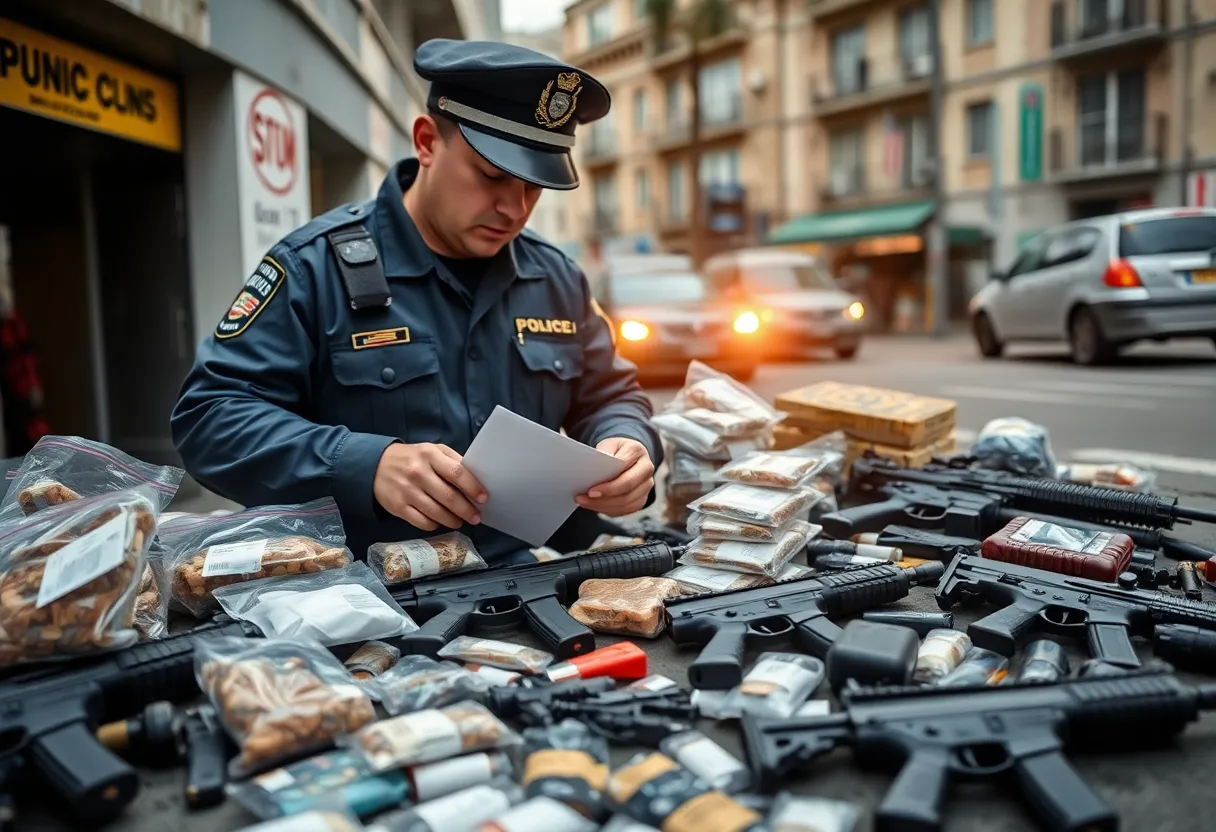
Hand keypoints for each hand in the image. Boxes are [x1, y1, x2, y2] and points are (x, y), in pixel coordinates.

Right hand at [373, 442, 487, 531]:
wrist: (375, 465)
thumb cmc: (413, 458)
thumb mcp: (432, 451)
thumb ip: (453, 461)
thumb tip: (477, 478)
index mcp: (430, 455)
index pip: (457, 473)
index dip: (473, 487)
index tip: (483, 498)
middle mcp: (418, 473)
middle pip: (448, 497)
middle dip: (466, 510)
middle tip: (476, 517)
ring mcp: (407, 491)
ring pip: (436, 513)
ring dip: (453, 520)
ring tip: (460, 521)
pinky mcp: (398, 507)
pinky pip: (422, 522)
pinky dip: (435, 524)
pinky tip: (439, 521)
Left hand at [576, 437, 654, 516]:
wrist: (628, 457)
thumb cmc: (616, 451)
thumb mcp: (609, 444)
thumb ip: (605, 452)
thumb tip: (597, 465)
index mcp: (638, 451)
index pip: (624, 468)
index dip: (609, 482)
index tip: (591, 489)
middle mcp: (646, 469)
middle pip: (627, 487)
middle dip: (605, 495)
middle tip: (585, 498)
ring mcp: (645, 486)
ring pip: (626, 502)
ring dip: (603, 505)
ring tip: (584, 502)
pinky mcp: (641, 499)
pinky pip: (625, 509)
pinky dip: (607, 509)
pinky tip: (593, 505)